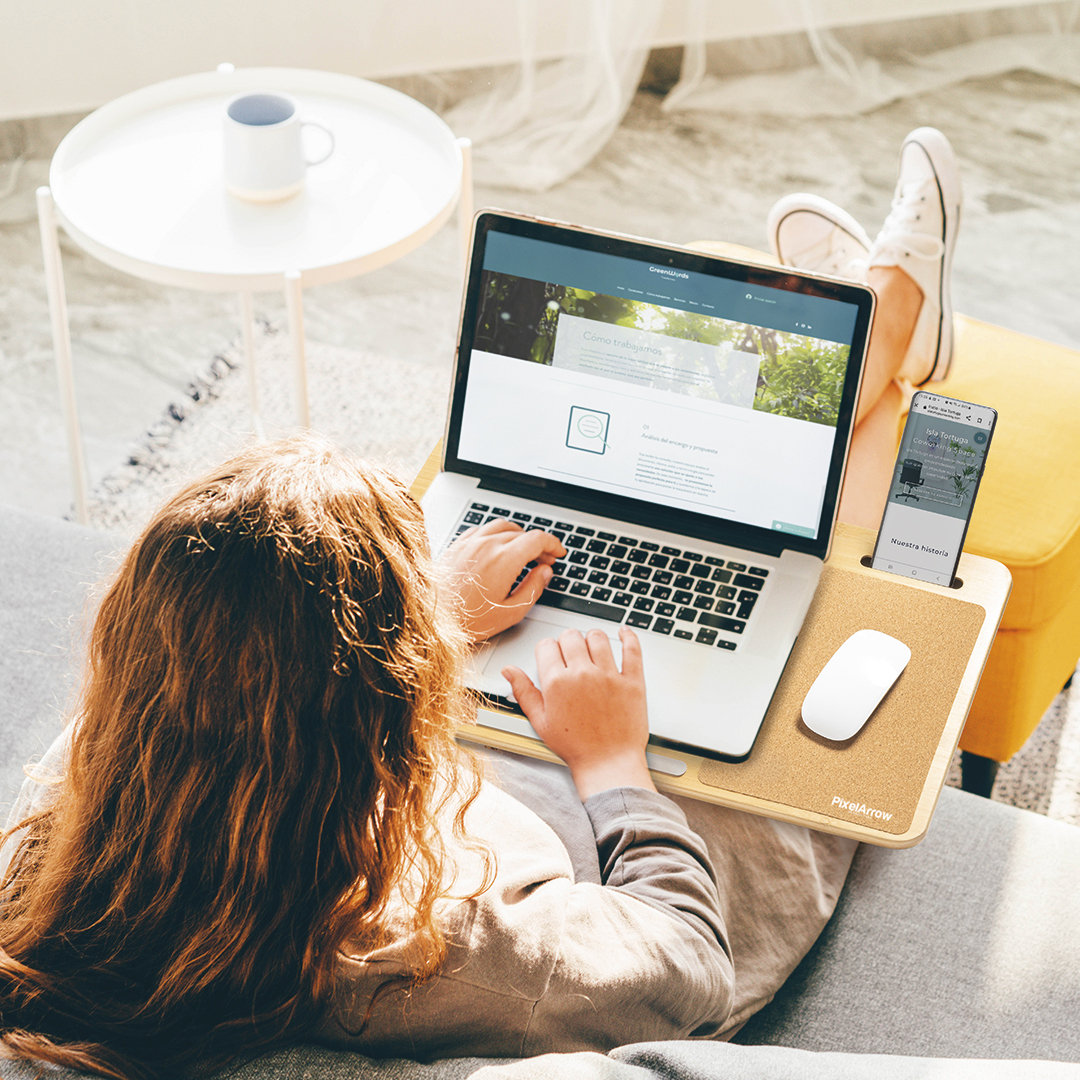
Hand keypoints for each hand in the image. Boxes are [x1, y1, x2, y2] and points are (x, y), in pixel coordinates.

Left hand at [442, 519, 564, 640]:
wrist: (432, 619)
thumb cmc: (467, 620)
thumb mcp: (510, 613)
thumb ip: (533, 589)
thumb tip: (544, 573)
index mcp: (504, 559)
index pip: (537, 539)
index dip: (553, 544)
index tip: (558, 552)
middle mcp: (487, 545)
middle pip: (522, 533)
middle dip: (538, 545)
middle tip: (544, 560)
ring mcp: (470, 542)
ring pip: (502, 526)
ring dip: (518, 536)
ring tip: (524, 552)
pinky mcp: (457, 545)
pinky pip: (482, 529)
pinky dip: (496, 534)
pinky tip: (498, 547)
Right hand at [502, 626, 654, 798]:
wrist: (608, 764)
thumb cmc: (575, 747)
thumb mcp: (541, 721)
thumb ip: (524, 692)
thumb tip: (509, 671)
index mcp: (557, 683)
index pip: (547, 645)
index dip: (547, 649)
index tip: (552, 656)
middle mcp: (583, 674)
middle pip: (571, 636)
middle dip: (567, 641)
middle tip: (570, 654)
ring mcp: (609, 675)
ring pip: (598, 637)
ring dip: (592, 638)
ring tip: (592, 648)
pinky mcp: (632, 681)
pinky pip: (632, 649)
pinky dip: (629, 636)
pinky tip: (624, 632)